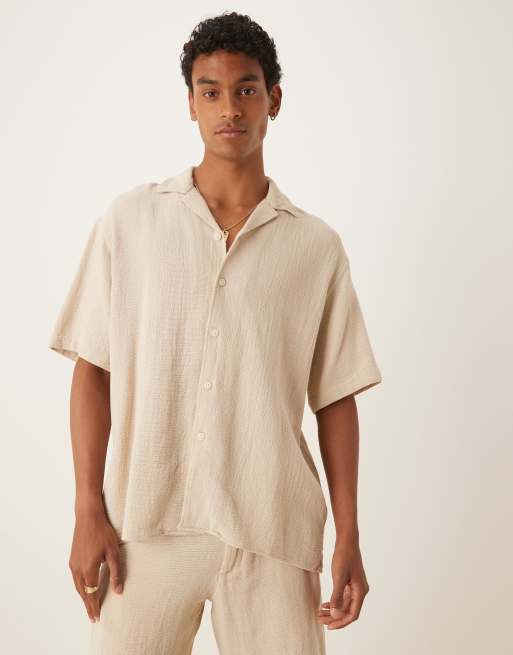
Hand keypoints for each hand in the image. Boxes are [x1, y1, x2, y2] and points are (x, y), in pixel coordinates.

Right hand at [69, 507, 123, 622]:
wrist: (88, 517)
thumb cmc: (103, 532)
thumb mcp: (113, 552)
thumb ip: (116, 573)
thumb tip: (118, 591)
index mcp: (89, 569)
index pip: (92, 594)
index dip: (94, 606)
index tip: (97, 617)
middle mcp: (78, 569)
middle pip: (83, 593)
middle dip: (88, 606)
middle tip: (93, 617)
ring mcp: (73, 564)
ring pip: (78, 587)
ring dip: (84, 597)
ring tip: (89, 606)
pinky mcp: (72, 559)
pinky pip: (75, 579)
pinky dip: (80, 588)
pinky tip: (85, 588)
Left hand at [316, 534, 369, 630]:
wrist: (346, 540)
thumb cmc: (344, 556)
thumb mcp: (339, 577)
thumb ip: (337, 596)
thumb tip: (336, 614)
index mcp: (360, 591)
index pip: (352, 614)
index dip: (341, 622)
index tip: (328, 626)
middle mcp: (359, 591)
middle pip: (347, 611)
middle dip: (334, 617)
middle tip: (319, 620)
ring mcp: (354, 587)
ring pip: (344, 604)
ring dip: (333, 610)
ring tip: (319, 613)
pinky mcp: (349, 582)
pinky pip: (342, 597)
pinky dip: (334, 601)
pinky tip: (325, 604)